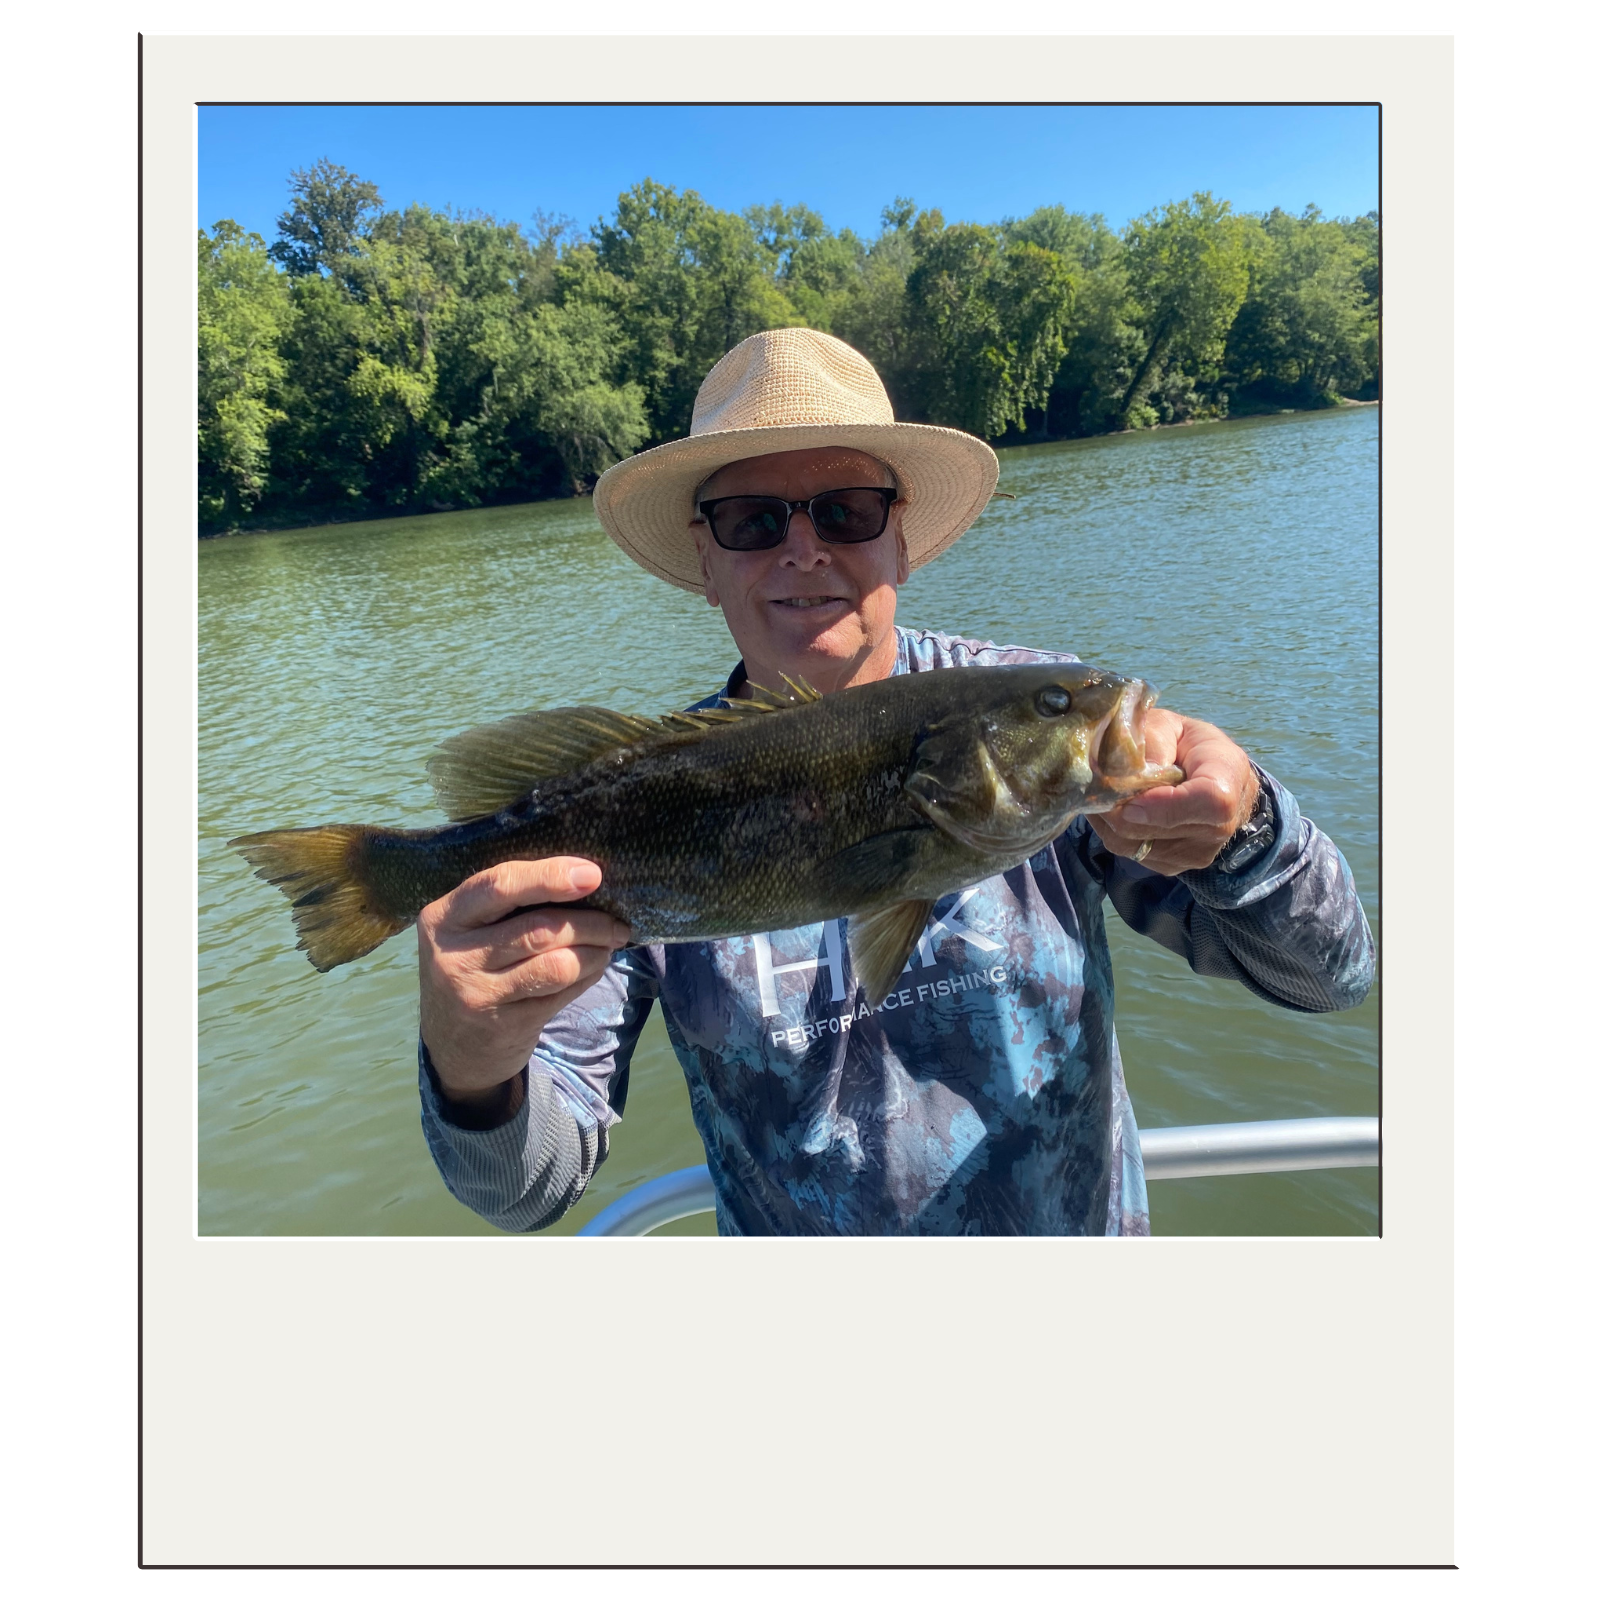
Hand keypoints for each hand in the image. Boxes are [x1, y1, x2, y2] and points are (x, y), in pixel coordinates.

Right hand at [418, 858, 631, 1115]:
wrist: (453, 1043)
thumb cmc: (473, 964)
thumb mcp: (470, 929)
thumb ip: (509, 903)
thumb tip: (584, 878)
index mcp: (443, 917)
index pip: (500, 886)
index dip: (549, 876)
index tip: (592, 874)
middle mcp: (454, 957)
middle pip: (540, 929)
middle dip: (590, 922)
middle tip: (617, 922)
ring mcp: (478, 994)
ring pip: (557, 965)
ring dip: (595, 952)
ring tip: (608, 944)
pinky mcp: (507, 1024)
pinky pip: (562, 993)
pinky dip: (588, 975)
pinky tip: (592, 967)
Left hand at [1089, 710, 1259, 875]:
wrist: (1211, 779)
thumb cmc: (1187, 746)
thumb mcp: (1170, 726)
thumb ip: (1153, 741)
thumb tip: (1131, 773)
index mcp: (1228, 780)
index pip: (1208, 802)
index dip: (1164, 804)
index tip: (1128, 794)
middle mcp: (1220, 827)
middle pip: (1158, 829)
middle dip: (1118, 807)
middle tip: (1094, 784)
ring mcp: (1196, 853)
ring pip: (1134, 845)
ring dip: (1109, 820)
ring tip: (1101, 793)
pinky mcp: (1173, 866)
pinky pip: (1130, 854)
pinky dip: (1113, 831)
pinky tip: (1113, 808)